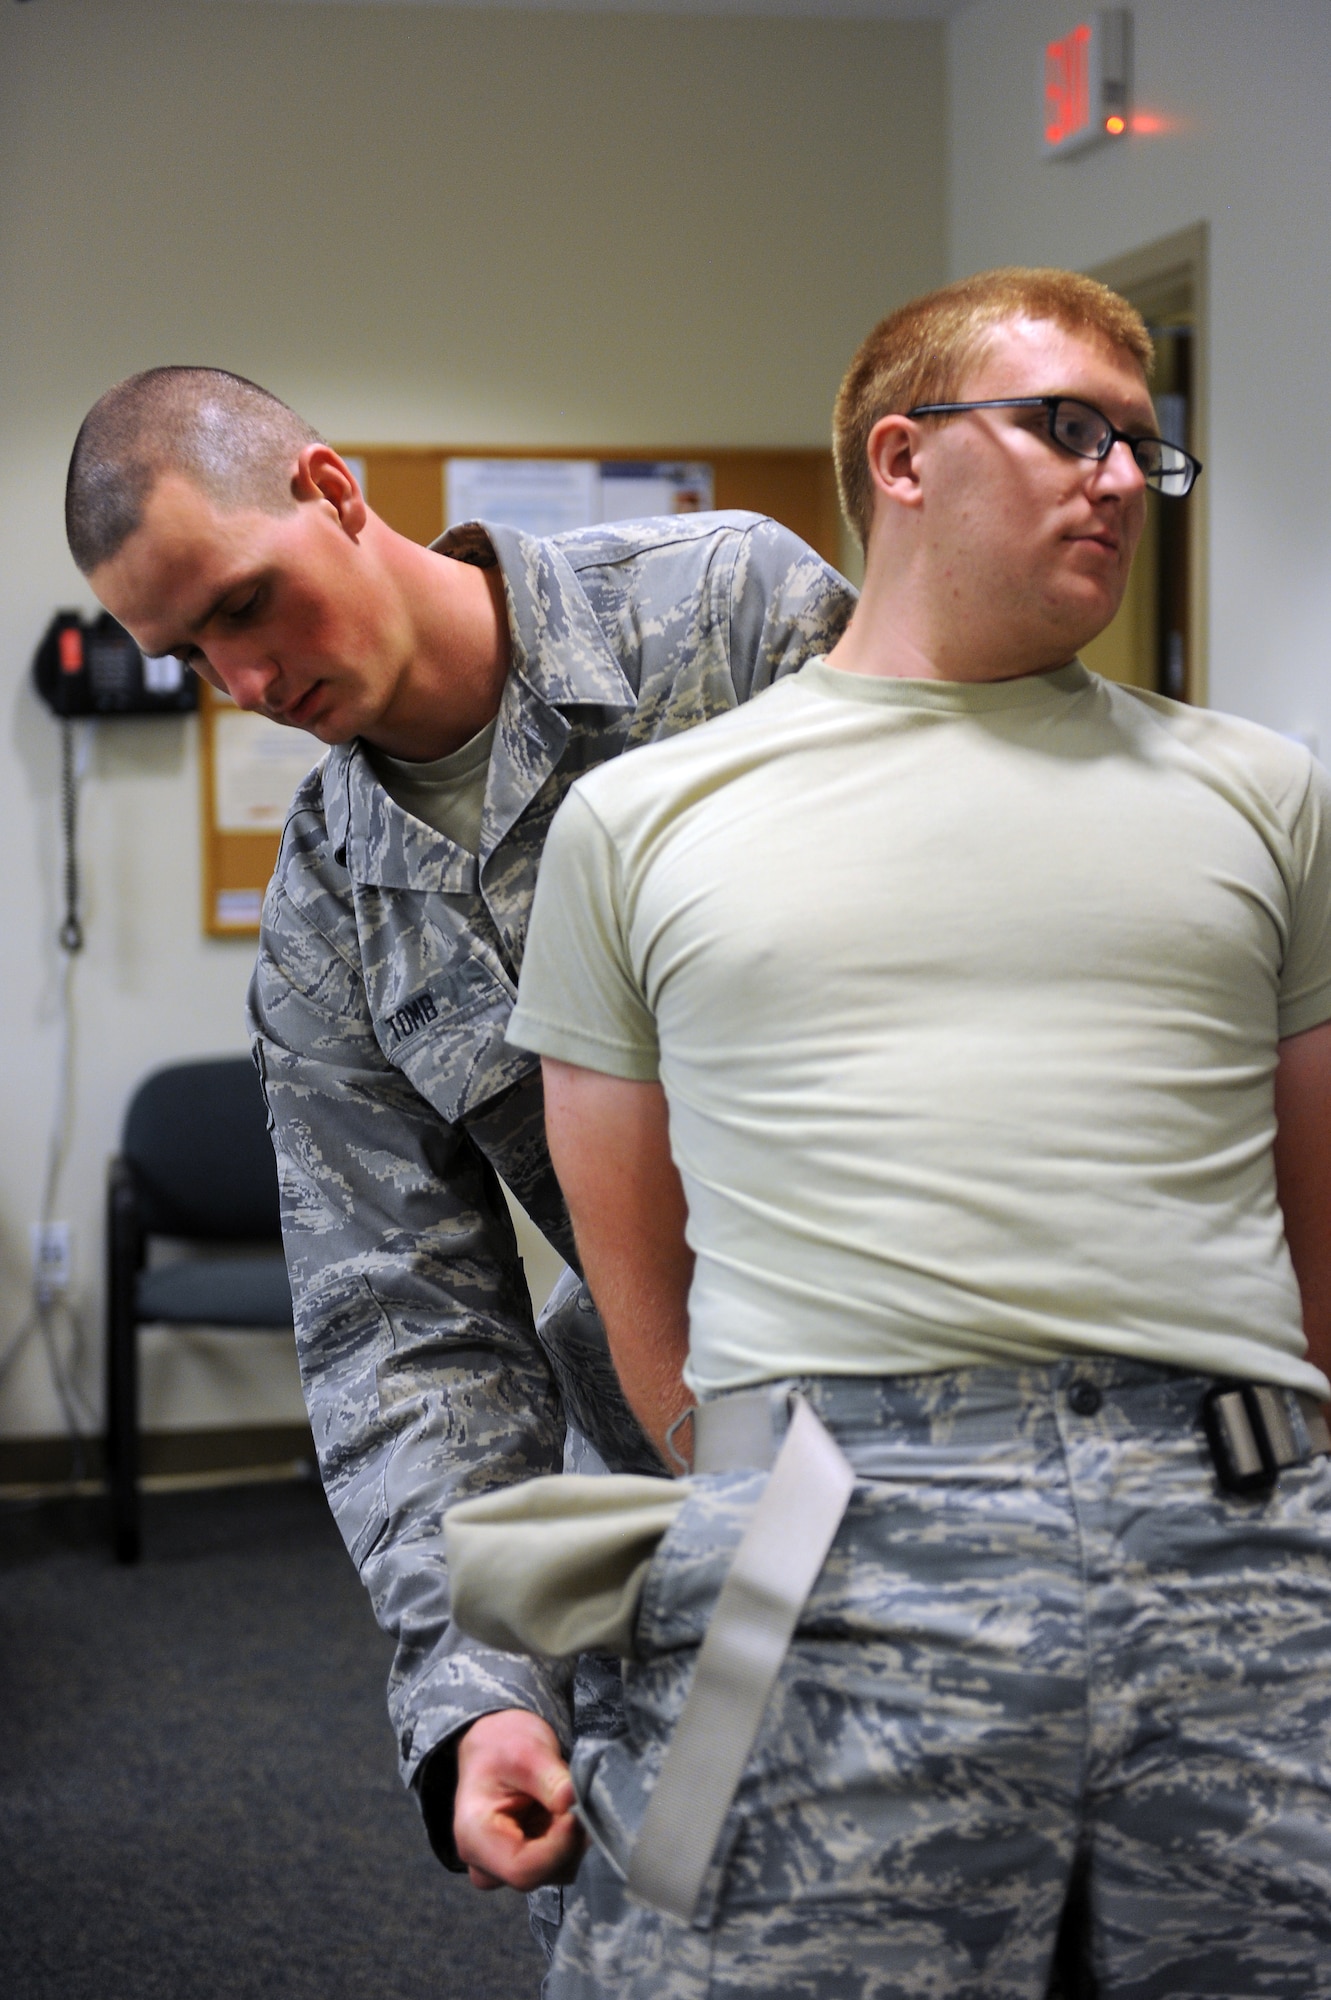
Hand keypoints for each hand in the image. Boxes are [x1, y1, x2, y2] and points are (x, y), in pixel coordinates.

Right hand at [453, 1709, 586, 1891]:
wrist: (494, 1747)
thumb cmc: (501, 1747)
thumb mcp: (526, 1752)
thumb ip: (551, 1780)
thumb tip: (576, 1802)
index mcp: (474, 1838)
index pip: (523, 1869)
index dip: (559, 1846)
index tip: (577, 1812)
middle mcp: (485, 1864)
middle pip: (542, 1873)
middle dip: (570, 1838)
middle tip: (576, 1795)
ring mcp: (506, 1869)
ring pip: (557, 1870)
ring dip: (573, 1836)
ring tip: (563, 1797)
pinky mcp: (527, 1864)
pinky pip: (562, 1862)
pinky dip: (572, 1837)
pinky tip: (562, 1810)